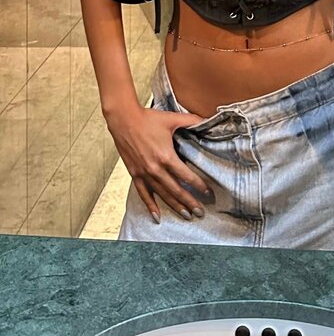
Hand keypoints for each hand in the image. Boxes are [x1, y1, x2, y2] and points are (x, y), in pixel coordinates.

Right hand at [106, 103, 212, 222]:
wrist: (124, 120)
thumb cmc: (148, 119)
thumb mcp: (172, 118)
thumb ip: (192, 120)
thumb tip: (207, 121)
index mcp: (166, 156)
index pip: (186, 176)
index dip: (198, 185)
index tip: (207, 192)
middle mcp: (155, 168)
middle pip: (176, 190)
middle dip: (190, 202)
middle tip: (201, 212)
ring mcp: (144, 173)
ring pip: (162, 195)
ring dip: (175, 206)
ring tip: (186, 215)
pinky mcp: (135, 174)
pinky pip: (144, 194)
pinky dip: (151, 206)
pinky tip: (157, 216)